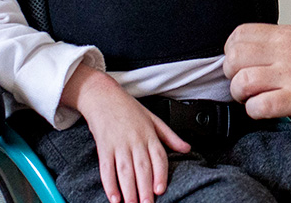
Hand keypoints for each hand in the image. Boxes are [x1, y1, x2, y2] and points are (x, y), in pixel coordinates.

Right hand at [62, 64, 189, 202]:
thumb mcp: (154, 119)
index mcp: (149, 134)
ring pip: (125, 171)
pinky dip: (109, 184)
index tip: (160, 189)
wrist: (103, 97)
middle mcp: (135, 140)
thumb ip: (170, 136)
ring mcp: (118, 144)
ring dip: (129, 190)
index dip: (160, 174)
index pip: (158, 157)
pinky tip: (114, 197)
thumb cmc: (129, 109)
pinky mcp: (103, 147)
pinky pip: (106, 169)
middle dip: (145, 189)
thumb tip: (187, 148)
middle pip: (142, 168)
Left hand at [223, 23, 290, 151]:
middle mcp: (288, 50)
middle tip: (243, 84)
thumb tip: (250, 53)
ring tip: (251, 100)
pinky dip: (254, 112)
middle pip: (235, 56)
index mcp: (289, 35)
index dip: (231, 51)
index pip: (240, 34)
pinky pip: (258, 106)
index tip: (238, 64)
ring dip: (240, 95)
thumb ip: (280, 45)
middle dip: (231, 74)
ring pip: (242, 82)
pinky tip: (265, 111)